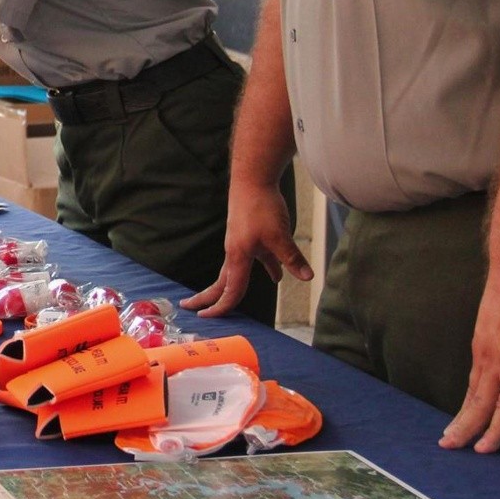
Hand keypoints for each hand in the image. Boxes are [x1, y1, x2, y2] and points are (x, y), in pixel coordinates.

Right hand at [181, 176, 310, 316]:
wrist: (252, 180)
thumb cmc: (262, 207)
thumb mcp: (280, 236)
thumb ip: (292, 259)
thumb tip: (307, 278)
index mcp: (238, 257)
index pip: (231, 290)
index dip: (222, 307)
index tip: (207, 319)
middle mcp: (234, 252)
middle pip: (221, 282)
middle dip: (208, 298)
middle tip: (192, 309)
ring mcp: (239, 243)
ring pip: (235, 271)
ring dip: (232, 286)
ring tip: (229, 300)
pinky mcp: (246, 235)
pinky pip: (250, 259)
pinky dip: (259, 269)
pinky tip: (275, 275)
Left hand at [439, 268, 499, 453]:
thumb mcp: (493, 324)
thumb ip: (498, 345)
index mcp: (482, 353)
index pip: (472, 391)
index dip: (464, 413)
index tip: (453, 430)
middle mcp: (493, 361)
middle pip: (478, 402)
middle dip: (466, 427)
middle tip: (453, 447)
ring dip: (496, 430)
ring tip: (488, 449)